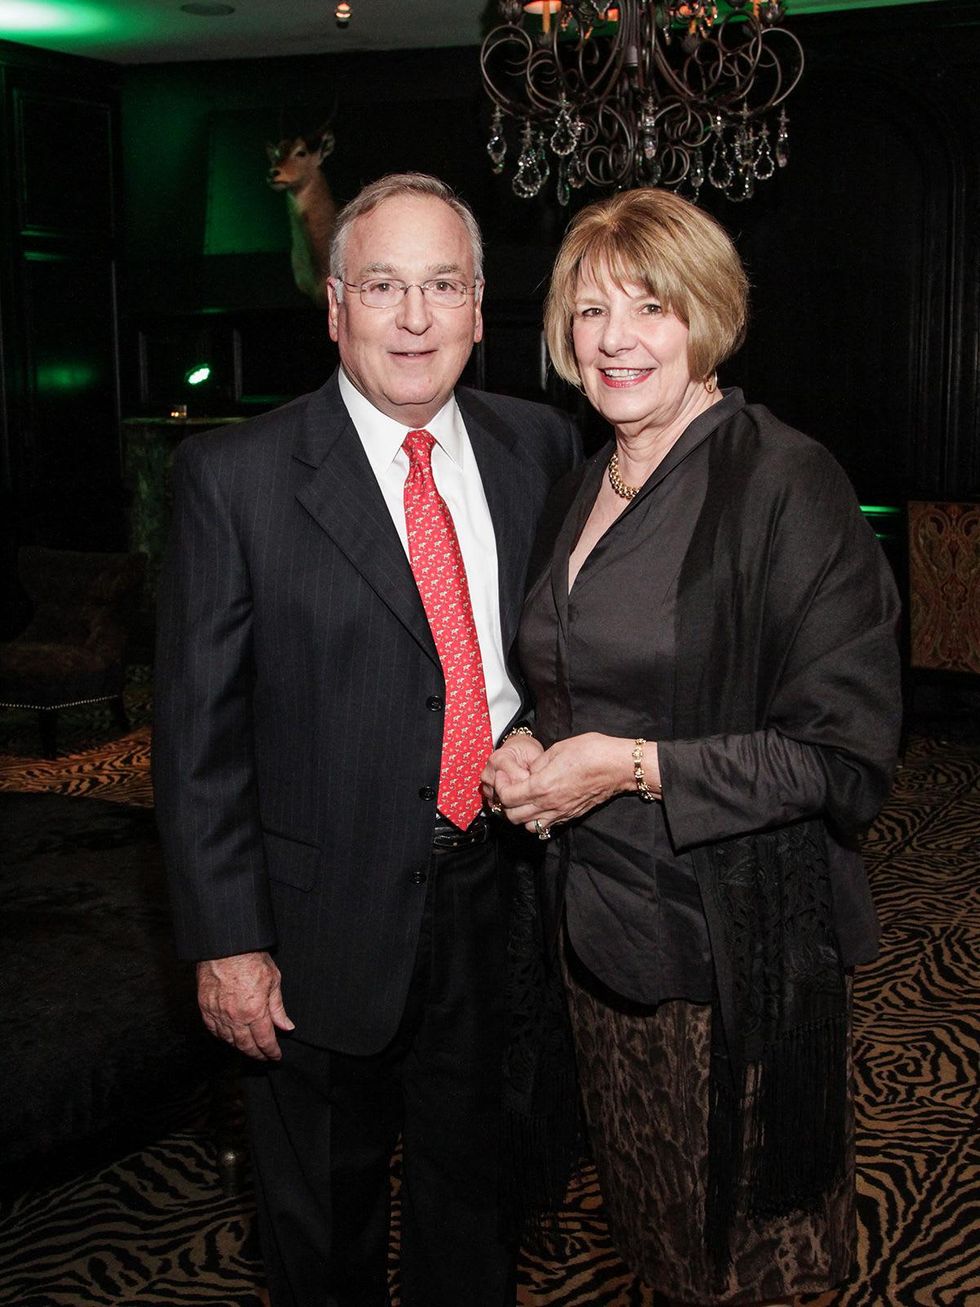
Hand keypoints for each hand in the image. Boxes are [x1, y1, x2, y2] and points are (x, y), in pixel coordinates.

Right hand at [196, 950, 294, 1060]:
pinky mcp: (205, 1008)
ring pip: (229, 1040)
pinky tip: (229, 1037)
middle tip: (264, 1057)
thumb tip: (286, 1026)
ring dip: (240, 1047)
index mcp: (254, 1011)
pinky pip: (214, 1030)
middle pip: (246, 1045)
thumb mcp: (273, 980)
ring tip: (249, 1048)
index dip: (271, 1051)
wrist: (225, 946)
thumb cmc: (250, 958)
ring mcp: (218, 1014)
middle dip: (257, 1054)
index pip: (264, 1041)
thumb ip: (278, 1007)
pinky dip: (223, 1037)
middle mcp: (235, 1017)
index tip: (276, 1056)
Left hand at [493, 733, 655, 833]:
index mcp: (542, 786)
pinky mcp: (571, 816)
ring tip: (523, 799)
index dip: (500, 786)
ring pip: (529, 826)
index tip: (503, 775)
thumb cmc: (591, 752)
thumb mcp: (558, 749)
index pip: (508, 797)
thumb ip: (538, 763)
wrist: (618, 766)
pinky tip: (540, 804)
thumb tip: (529, 771)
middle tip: (509, 788)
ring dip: (521, 815)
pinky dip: (537, 819)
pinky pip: (546, 826)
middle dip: (505, 803)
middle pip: (513, 817)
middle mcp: (549, 805)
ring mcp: (561, 813)